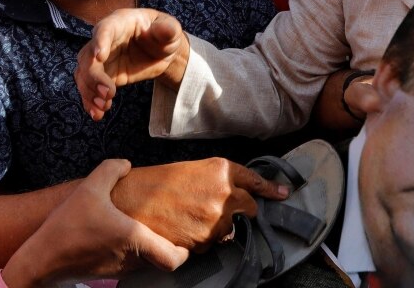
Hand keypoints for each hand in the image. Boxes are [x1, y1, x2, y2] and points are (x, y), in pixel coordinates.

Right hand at [0, 159, 188, 286]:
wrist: (41, 259)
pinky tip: (118, 235)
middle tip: (171, 227)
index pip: (174, 259)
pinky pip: (129, 262)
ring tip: (144, 227)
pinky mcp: (107, 272)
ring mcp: (120, 268)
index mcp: (134, 239)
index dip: (184, 251)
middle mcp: (131, 258)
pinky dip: (131, 252)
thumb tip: (126, 165)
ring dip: (149, 248)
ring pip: (147, 262)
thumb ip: (111, 170)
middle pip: (163, 260)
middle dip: (170, 245)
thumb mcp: (89, 188)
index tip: (184, 239)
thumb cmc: (67, 226)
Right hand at [76, 8, 190, 120]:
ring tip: (103, 107)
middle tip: (109, 93)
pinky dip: (90, 101)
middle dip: (93, 76)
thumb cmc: (164, 35)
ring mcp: (101, 59)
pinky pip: (89, 88)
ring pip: (83, 74)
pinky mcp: (104, 76)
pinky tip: (97, 114)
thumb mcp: (170, 30)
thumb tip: (167, 29)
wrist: (161, 52)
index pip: (105, 29)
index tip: (99, 56)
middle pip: (88, 56)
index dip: (100, 41)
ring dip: (89, 91)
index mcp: (120, 22)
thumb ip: (168, 29)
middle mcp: (104, 40)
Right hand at [113, 158, 288, 248]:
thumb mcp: (191, 170)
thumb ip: (216, 181)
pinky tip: (183, 228)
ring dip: (216, 227)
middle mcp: (224, 195)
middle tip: (226, 212)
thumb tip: (232, 196)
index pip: (255, 181)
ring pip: (228, 229)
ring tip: (188, 217)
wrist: (130, 201)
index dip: (271, 189)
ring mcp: (216, 220)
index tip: (283, 194)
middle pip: (249, 208)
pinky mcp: (204, 240)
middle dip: (243, 212)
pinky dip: (201, 239)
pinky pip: (211, 243)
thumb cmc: (155, 183)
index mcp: (221, 171)